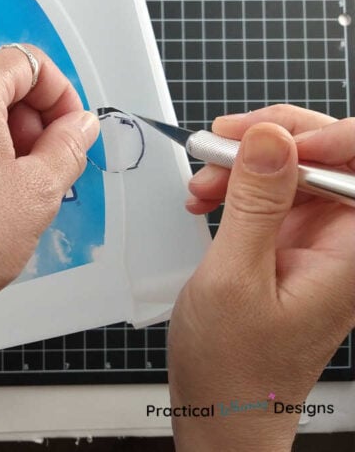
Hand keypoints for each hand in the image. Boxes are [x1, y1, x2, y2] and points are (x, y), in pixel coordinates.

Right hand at [168, 105, 354, 449]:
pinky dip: (235, 187)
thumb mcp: (234, 275)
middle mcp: (344, 241)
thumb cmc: (234, 363)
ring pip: (292, 169)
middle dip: (269, 143)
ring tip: (201, 184)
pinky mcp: (291, 243)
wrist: (223, 406)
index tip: (262, 136)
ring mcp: (318, 240)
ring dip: (243, 165)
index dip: (322, 135)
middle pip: (326, 156)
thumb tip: (270, 137)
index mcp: (352, 252)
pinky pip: (270, 194)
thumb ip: (255, 203)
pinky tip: (205, 199)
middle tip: (217, 146)